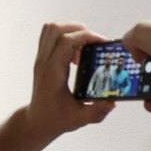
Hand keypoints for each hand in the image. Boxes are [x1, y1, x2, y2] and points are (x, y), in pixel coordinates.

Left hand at [24, 22, 116, 139]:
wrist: (37, 121)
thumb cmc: (56, 119)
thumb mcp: (80, 118)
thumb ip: (97, 111)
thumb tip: (112, 101)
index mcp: (53, 73)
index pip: (66, 41)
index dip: (86, 37)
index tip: (101, 43)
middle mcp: (44, 62)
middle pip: (56, 28)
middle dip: (79, 29)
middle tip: (93, 42)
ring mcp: (40, 59)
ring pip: (51, 29)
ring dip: (70, 30)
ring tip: (84, 46)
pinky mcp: (42, 58)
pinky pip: (49, 36)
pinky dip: (64, 36)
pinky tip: (75, 51)